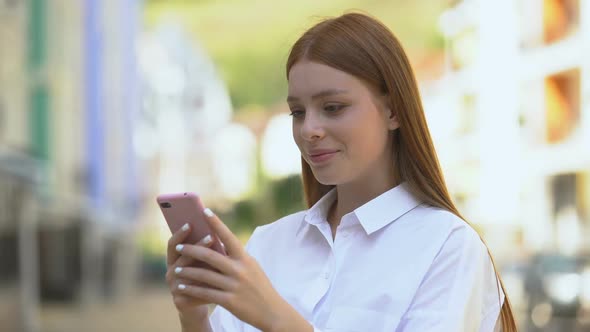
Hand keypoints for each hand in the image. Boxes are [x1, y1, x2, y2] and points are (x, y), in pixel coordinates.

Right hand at [165, 223, 216, 322]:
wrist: (203, 301)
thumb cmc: (207, 275)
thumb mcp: (207, 261)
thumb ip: (208, 249)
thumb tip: (219, 232)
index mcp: (175, 259)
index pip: (173, 244)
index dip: (179, 233)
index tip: (190, 223)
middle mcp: (170, 272)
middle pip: (182, 257)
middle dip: (197, 246)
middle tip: (211, 237)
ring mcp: (173, 287)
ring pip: (187, 274)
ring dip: (202, 265)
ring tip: (218, 259)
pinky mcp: (180, 301)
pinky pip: (193, 292)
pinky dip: (205, 285)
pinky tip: (217, 281)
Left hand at [173, 208, 301, 330]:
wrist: (272, 312)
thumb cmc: (259, 287)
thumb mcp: (252, 268)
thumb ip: (236, 258)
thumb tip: (217, 246)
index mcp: (245, 259)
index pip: (229, 237)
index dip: (216, 223)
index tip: (204, 211)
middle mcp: (240, 270)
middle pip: (210, 256)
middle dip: (192, 250)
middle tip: (179, 247)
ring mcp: (234, 286)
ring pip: (205, 275)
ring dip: (188, 272)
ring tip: (176, 270)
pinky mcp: (229, 301)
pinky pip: (205, 293)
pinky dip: (192, 289)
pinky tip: (182, 287)